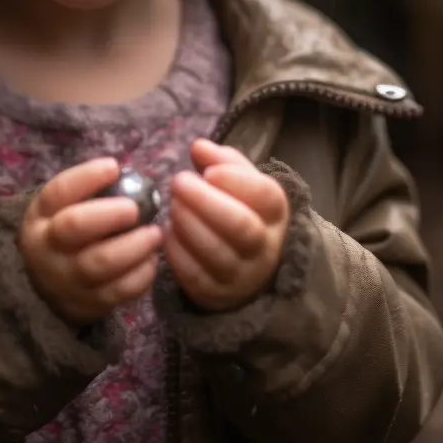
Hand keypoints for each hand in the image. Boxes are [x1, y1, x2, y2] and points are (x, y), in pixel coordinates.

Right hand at [19, 158, 162, 326]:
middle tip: (136, 208)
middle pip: (75, 226)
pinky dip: (141, 275)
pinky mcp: (87, 305)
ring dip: (134, 246)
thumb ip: (89, 194)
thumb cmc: (66, 235)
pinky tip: (151, 260)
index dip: (87, 177)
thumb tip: (134, 177)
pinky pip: (118, 291)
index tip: (114, 167)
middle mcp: (47, 247)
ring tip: (156, 233)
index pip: (59, 191)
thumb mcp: (62, 210)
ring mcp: (66, 279)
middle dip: (110, 214)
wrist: (48, 286)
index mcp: (41, 215)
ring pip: (100, 263)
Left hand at [164, 140, 289, 311]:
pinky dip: (177, 251)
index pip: (266, 196)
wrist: (247, 268)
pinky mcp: (217, 295)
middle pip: (240, 226)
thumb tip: (198, 147)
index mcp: (275, 214)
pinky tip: (166, 232)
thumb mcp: (240, 183)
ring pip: (217, 252)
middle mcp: (265, 247)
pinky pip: (194, 276)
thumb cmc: (240, 212)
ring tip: (171, 204)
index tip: (208, 171)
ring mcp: (243, 275)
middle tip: (178, 181)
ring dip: (188, 223)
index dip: (235, 180)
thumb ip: (222, 161)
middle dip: (204, 201)